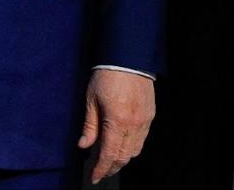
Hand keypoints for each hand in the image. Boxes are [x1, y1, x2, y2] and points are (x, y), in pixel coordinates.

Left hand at [78, 68, 154, 182]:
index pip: (109, 154)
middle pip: (124, 156)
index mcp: (117, 121)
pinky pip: (142, 139)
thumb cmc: (107, 75)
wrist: (129, 57)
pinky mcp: (150, 115)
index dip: (101, 169)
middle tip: (101, 171)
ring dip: (123, 158)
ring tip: (111, 160)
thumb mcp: (91, 99)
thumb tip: (84, 145)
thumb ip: (89, 125)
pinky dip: (132, 147)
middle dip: (112, 167)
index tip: (94, 177)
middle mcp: (133, 124)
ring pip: (135, 150)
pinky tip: (123, 145)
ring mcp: (144, 120)